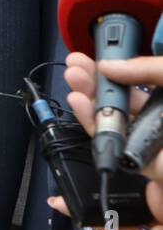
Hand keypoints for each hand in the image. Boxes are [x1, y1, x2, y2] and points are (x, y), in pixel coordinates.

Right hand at [65, 51, 160, 179]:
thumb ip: (150, 69)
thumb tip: (112, 66)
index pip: (138, 83)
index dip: (113, 70)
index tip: (94, 57)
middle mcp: (161, 122)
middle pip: (119, 103)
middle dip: (94, 84)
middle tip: (76, 67)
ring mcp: (153, 146)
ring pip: (111, 125)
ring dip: (87, 104)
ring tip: (75, 82)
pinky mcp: (148, 171)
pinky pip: (113, 151)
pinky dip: (93, 129)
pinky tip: (82, 106)